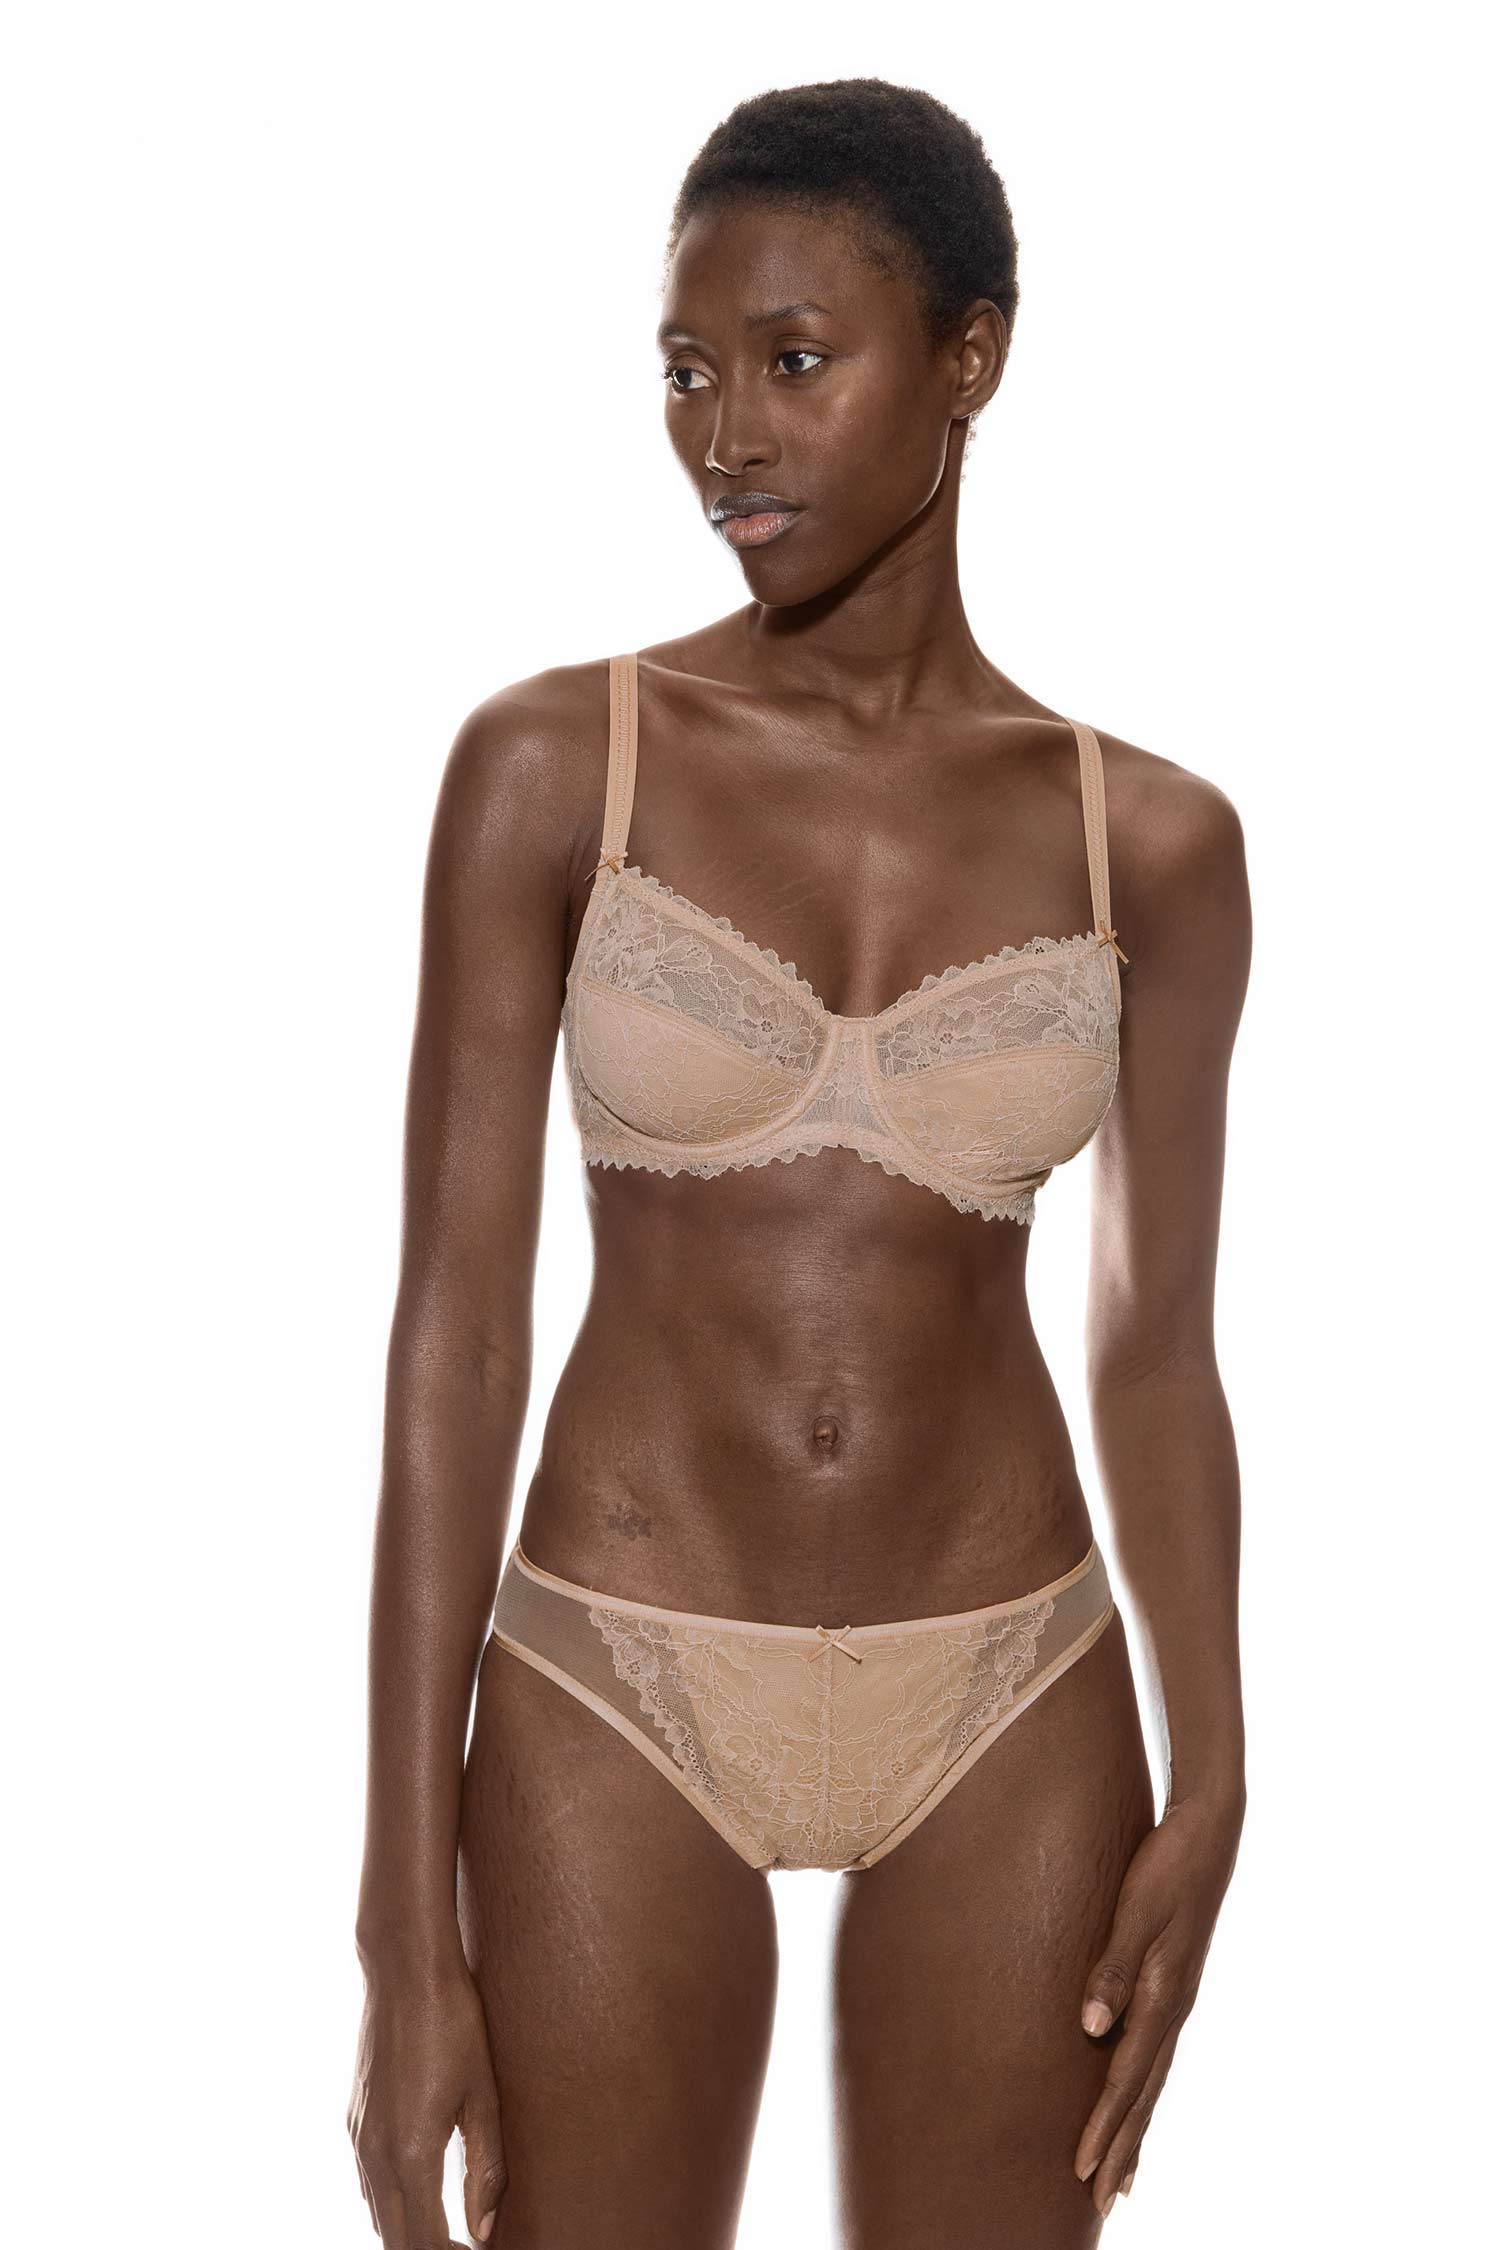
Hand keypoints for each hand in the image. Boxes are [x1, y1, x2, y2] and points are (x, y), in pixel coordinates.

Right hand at [347, 1950, 505, 2245]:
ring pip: (378, 2214)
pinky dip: (392, 2204)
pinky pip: (369, 2183)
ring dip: (409, 2232)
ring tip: (451, 2231)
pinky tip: (423, 2192)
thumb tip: (483, 2231)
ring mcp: (360, 2137)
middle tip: (467, 2248)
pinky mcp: (355, 2119)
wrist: (404, 1969)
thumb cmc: (454, 2022)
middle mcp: (376, 2153)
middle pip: (394, 2240)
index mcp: (411, 2153)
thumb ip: (485, 2168)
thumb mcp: (483, 2095)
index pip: (426, 2243)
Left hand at [1073, 1792, 1243, 2214]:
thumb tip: (1089, 2027)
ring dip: (1135, 2130)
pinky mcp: (1175, 1987)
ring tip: (1120, 2179)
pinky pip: (1156, 2056)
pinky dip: (1144, 2093)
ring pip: (1153, 2082)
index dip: (1104, 2124)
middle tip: (1099, 2203)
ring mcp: (1178, 2001)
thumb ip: (1113, 1965)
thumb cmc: (1166, 1865)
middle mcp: (1174, 2008)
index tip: (1081, 2168)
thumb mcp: (1137, 1908)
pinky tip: (1135, 2105)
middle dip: (1121, 2147)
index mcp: (1164, 1995)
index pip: (1127, 2077)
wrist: (1209, 1832)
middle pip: (1144, 2094)